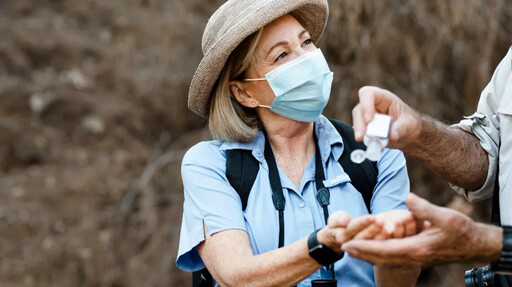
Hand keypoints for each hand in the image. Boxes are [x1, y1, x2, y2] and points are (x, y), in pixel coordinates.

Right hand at [317, 211, 385, 252]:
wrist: (338, 238)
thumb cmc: (337, 225)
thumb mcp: (334, 219)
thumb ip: (338, 219)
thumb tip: (344, 221)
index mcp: (341, 237)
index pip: (353, 228)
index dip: (362, 223)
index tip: (372, 217)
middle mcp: (351, 245)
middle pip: (363, 237)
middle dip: (373, 229)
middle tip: (382, 221)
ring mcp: (360, 249)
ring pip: (371, 243)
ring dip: (381, 236)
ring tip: (389, 228)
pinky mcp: (369, 251)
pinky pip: (377, 246)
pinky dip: (385, 240)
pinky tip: (392, 234)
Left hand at [341, 193, 502, 265]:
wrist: (475, 245)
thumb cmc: (461, 230)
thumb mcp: (445, 217)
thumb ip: (424, 209)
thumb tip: (407, 198)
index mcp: (417, 248)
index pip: (384, 249)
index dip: (365, 247)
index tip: (348, 244)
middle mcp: (413, 257)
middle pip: (381, 258)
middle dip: (361, 253)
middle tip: (342, 247)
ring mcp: (415, 259)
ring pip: (386, 259)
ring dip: (367, 254)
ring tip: (351, 249)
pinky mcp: (417, 257)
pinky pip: (393, 257)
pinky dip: (379, 254)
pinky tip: (371, 249)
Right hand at [352, 86, 422, 148]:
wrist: (408, 133)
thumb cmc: (409, 122)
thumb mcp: (410, 124)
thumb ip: (401, 129)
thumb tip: (392, 136)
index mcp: (383, 98)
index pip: (368, 94)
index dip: (365, 105)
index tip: (369, 120)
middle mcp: (372, 105)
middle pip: (359, 110)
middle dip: (359, 124)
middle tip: (361, 137)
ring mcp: (366, 117)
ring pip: (357, 122)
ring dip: (360, 133)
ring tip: (369, 143)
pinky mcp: (365, 128)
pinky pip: (360, 133)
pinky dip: (365, 140)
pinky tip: (373, 146)